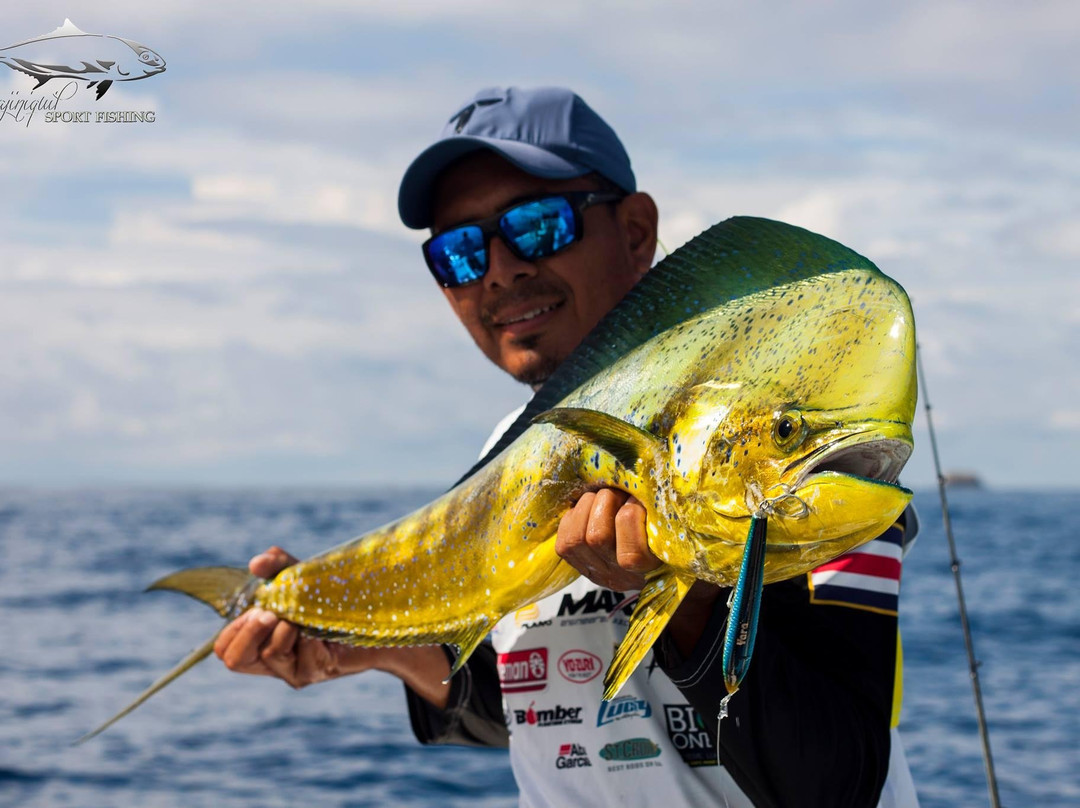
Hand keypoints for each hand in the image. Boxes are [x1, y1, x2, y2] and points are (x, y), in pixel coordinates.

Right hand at [213, 546, 452, 704]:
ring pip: (270, 653)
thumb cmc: (335, 598)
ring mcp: (295, 671)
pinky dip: (308, 635)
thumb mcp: (302, 578)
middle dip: (249, 630)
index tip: (255, 607)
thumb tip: (256, 563)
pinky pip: (301, 654)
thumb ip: (278, 567)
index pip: (224, 649)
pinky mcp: (317, 671)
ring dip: (283, 628)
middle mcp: (273, 662)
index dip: (232, 628)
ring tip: (300, 617)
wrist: (379, 616)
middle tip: (270, 612)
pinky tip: (321, 629)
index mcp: (260, 643)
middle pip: (234, 659)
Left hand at [555, 489, 722, 654]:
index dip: (631, 512)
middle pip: (597, 537)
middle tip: (618, 493)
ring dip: (587, 506)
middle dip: (605, 502)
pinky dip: (572, 518)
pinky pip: (563, 541)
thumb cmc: (670, 531)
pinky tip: (588, 511)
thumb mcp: (673, 522)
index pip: (630, 552)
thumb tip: (639, 482)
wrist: (662, 563)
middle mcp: (622, 577)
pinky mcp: (579, 566)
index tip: (639, 500)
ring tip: (602, 499)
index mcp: (651, 568)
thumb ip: (660, 508)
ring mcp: (598, 574)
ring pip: (575, 537)